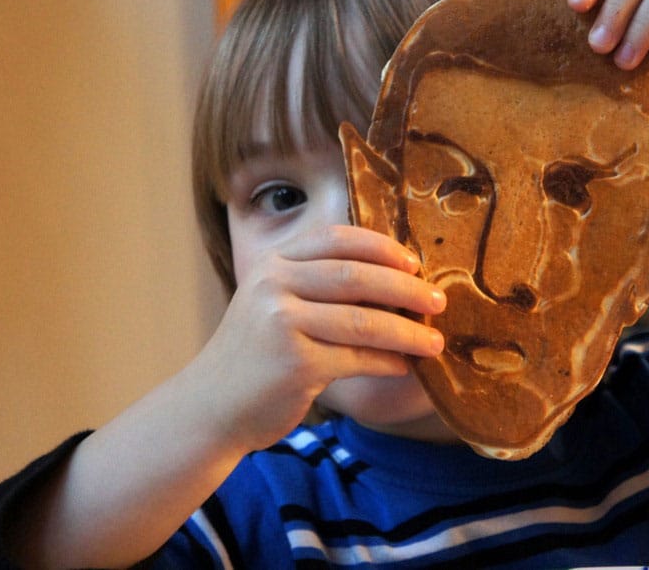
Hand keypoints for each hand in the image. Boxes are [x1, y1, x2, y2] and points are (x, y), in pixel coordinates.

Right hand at [195, 224, 445, 452]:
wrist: (209, 409)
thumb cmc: (254, 358)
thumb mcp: (273, 307)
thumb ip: (316, 287)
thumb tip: (395, 284)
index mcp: (273, 263)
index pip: (336, 239)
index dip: (381, 247)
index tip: (414, 262)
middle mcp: (273, 285)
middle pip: (356, 277)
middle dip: (406, 288)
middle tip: (439, 301)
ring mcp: (282, 323)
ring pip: (364, 321)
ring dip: (407, 332)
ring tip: (435, 342)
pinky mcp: (295, 364)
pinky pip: (357, 358)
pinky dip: (388, 362)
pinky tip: (405, 367)